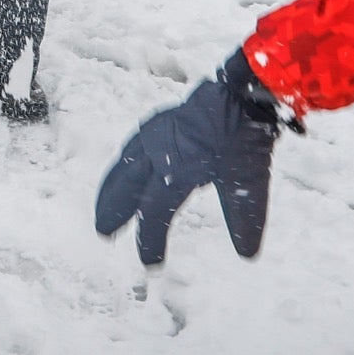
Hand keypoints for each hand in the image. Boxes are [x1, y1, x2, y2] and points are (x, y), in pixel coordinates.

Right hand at [95, 51, 289, 264]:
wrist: (242, 91)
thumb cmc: (244, 135)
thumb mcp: (249, 181)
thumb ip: (245, 219)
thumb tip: (247, 255)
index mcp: (177, 168)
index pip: (154, 212)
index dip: (149, 240)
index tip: (151, 263)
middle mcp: (158, 151)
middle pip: (127, 187)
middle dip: (115, 211)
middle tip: (104, 233)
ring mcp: (155, 134)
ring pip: (124, 166)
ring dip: (113, 189)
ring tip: (104, 209)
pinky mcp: (159, 123)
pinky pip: (132, 148)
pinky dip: (122, 166)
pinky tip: (123, 172)